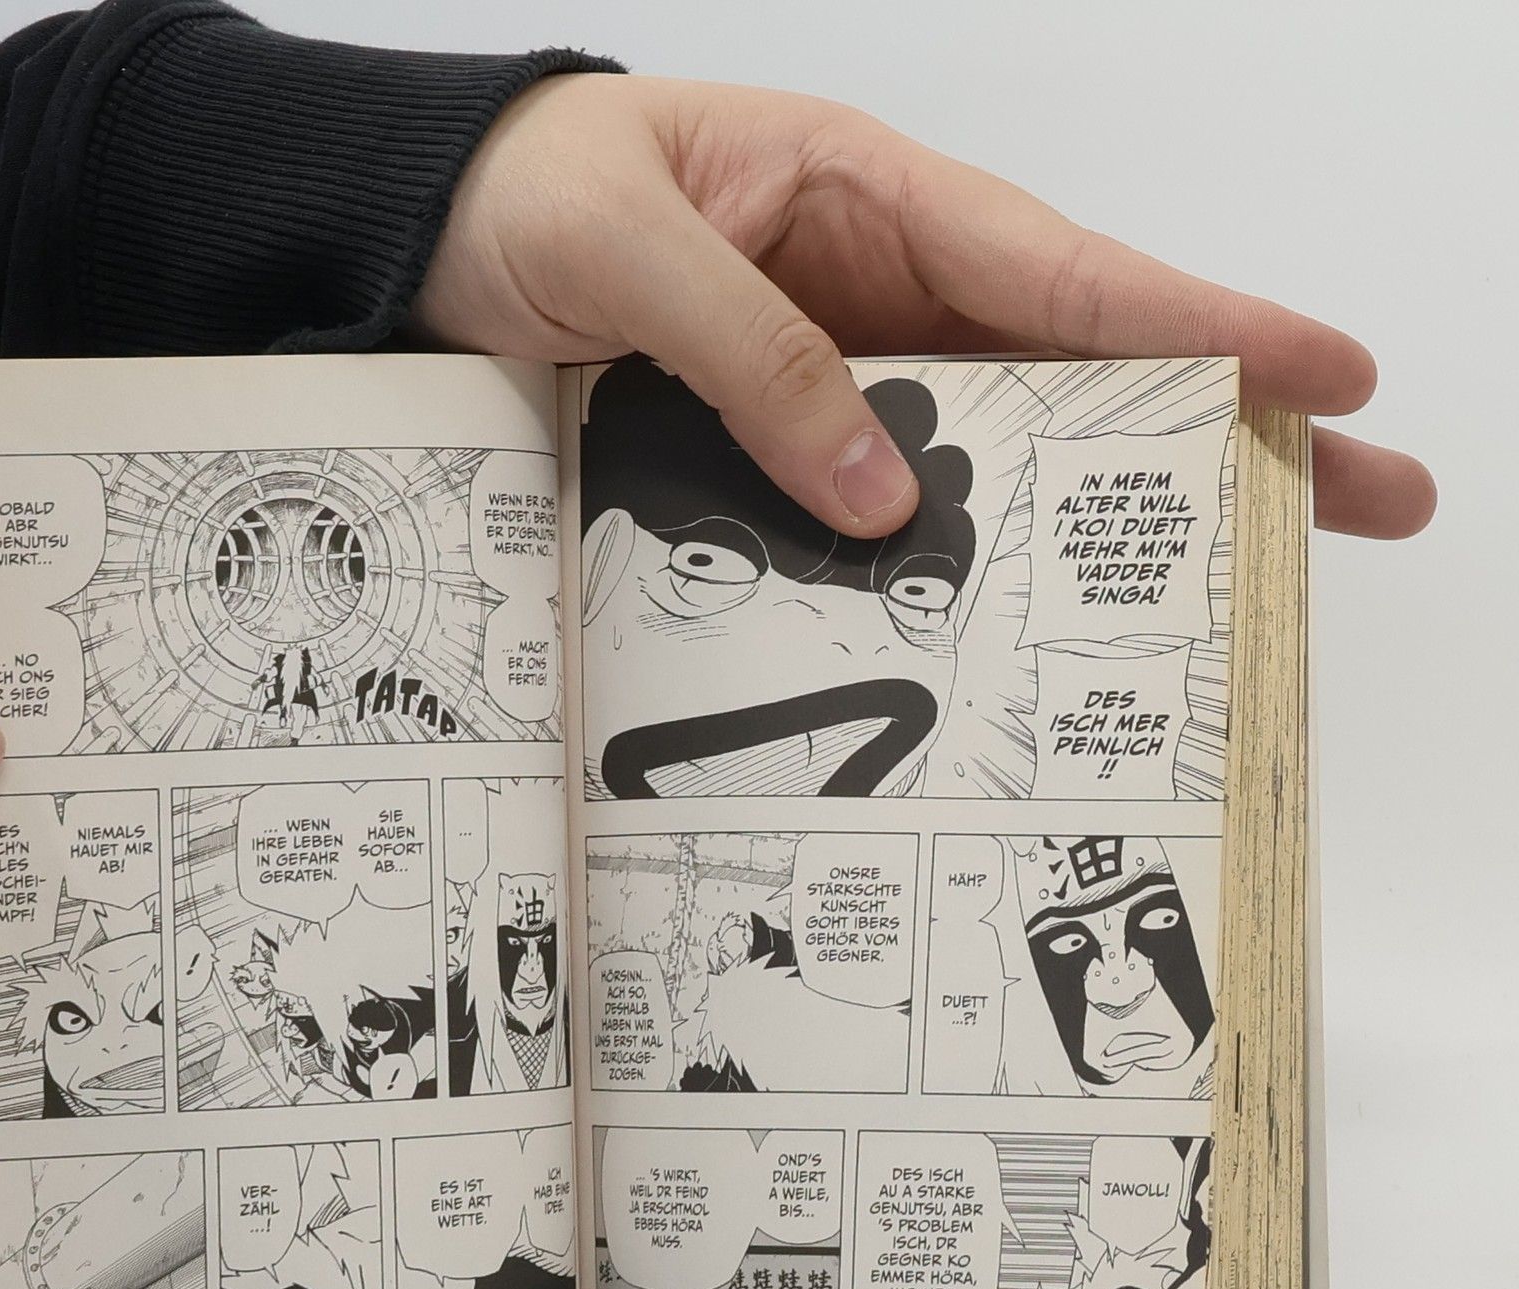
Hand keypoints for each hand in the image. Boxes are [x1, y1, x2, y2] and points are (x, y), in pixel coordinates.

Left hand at [418, 75, 1433, 539]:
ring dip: (1099, 514)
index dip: (1205, 328)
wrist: (415, 240)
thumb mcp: (627, 251)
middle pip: (1078, 369)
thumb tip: (883, 497)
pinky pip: (888, 500)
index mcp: (868, 194)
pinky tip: (1012, 610)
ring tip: (1220, 584)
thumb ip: (753, 357)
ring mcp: (837, 371)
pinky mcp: (778, 443)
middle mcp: (877, 287)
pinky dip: (953, 555)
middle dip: (1217, 433)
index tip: (1331, 376)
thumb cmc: (517, 192)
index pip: (1066, 269)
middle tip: (1357, 503)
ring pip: (1000, 447)